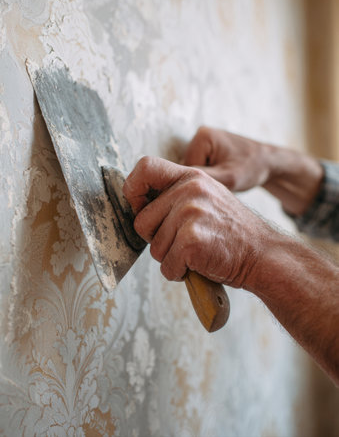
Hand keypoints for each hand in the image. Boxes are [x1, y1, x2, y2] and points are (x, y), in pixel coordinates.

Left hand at [123, 156, 269, 287]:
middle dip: (157, 239)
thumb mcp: (207, 198)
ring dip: (171, 258)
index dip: (133, 189)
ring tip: (196, 252)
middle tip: (183, 241)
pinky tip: (200, 265)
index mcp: (191, 176)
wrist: (263, 254)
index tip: (140, 207)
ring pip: (154, 248)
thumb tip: (137, 204)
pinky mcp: (191, 240)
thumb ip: (177, 194)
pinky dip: (180, 273)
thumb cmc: (230, 232)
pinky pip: (167, 266)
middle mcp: (189, 190)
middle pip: (141, 221)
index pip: (144, 167)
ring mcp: (190, 213)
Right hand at [184, 126, 271, 190]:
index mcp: (202, 136)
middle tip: (223, 181)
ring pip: (192, 170)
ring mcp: (202, 141)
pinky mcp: (205, 149)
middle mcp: (199, 135)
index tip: (220, 182)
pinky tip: (222, 175)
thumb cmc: (252, 168)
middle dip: (203, 180)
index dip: (200, 181)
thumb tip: (179, 183)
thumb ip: (203, 178)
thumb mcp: (229, 178)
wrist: (269, 162)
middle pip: (187, 168)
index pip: (186, 168)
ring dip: (206, 179)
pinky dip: (208, 176)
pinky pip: (198, 168)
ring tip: (224, 177)